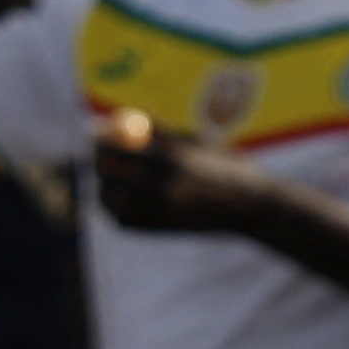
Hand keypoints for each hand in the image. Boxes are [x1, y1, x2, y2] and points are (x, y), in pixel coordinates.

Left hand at [87, 108, 272, 237]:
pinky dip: (118, 212)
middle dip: (97, 163)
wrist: (251, 207)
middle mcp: (157, 185)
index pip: (116, 144)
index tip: (98, 134)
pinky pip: (123, 221)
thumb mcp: (196, 144)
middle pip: (106, 172)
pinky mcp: (157, 231)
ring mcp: (155, 211)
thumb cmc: (225, 167)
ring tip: (108, 182)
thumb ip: (163, 135)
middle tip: (97, 158)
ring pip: (108, 201)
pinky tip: (122, 204)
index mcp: (166, 157)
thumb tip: (131, 117)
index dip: (101, 138)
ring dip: (104, 189)